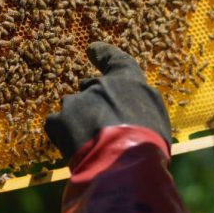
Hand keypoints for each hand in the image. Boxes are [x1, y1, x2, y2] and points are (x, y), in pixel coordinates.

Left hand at [45, 42, 171, 160]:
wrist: (122, 163)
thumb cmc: (146, 144)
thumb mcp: (156, 120)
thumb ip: (140, 108)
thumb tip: (130, 111)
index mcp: (128, 81)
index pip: (116, 61)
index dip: (105, 53)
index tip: (92, 48)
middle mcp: (99, 85)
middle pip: (90, 88)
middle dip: (92, 103)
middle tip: (101, 125)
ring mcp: (76, 102)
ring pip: (73, 108)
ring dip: (78, 122)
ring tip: (90, 144)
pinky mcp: (58, 120)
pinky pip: (57, 126)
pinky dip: (63, 137)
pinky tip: (75, 151)